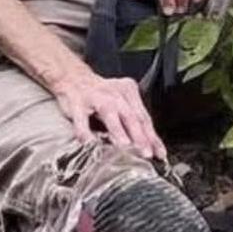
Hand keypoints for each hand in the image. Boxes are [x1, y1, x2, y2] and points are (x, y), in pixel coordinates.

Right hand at [50, 63, 166, 159]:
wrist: (72, 77)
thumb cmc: (101, 96)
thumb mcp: (120, 104)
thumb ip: (132, 124)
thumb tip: (148, 148)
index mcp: (128, 92)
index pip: (144, 117)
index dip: (152, 137)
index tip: (159, 153)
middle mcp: (114, 93)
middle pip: (131, 116)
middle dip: (140, 136)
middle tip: (146, 153)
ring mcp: (95, 96)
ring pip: (109, 113)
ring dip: (118, 130)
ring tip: (124, 146)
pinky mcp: (76, 103)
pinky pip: (81, 119)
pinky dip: (85, 132)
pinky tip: (90, 143)